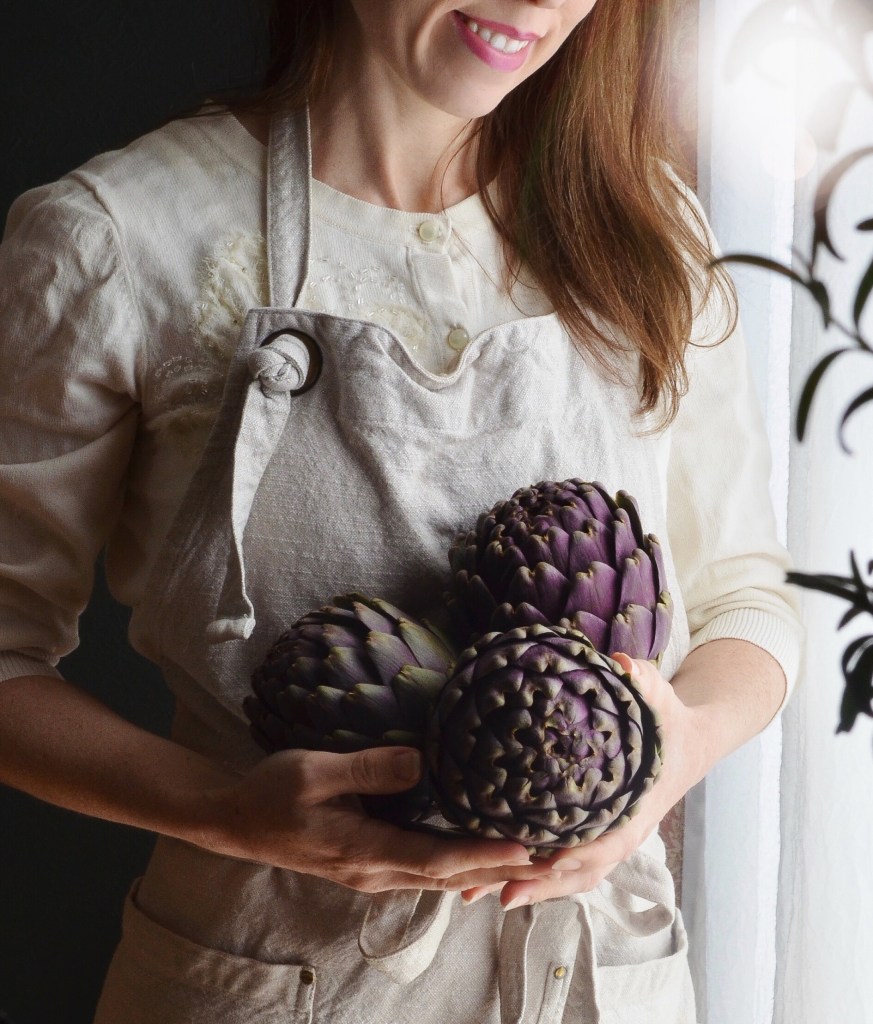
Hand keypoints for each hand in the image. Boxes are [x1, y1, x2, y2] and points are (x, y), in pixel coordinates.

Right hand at [201, 744, 552, 893]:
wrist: (236, 822)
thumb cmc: (272, 793)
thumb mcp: (314, 771)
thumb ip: (368, 769)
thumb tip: (422, 762)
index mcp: (364, 852)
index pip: (437, 859)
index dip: (483, 855)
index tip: (526, 849)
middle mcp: (376, 872)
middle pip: (450, 876)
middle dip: (501, 870)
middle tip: (551, 860)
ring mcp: (374, 873)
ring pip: (441, 876)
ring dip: (485, 869)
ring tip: (531, 858)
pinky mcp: (371, 863)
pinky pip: (426, 868)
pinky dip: (460, 863)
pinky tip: (481, 853)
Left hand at [459, 652, 707, 909]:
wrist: (689, 743)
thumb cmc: (668, 720)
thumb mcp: (660, 695)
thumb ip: (642, 679)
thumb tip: (622, 663)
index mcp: (637, 807)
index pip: (608, 840)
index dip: (580, 852)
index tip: (548, 860)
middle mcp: (624, 833)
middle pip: (581, 871)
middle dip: (541, 884)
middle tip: (499, 892)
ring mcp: (611, 841)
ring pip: (571, 877)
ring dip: (532, 889)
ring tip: (484, 895)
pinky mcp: (597, 839)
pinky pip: (566, 867)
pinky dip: (537, 878)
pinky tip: (498, 880)